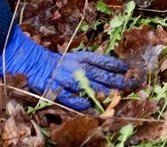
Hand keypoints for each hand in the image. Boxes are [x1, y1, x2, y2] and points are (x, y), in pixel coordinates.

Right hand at [0, 27, 128, 110]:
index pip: (104, 61)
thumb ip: (93, 63)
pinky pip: (74, 100)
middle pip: (102, 75)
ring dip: (105, 93)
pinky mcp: (60, 92)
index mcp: (83, 58)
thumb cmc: (59, 61)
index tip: (130, 69)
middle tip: (132, 84)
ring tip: (117, 97)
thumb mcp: (77, 57)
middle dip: (118, 81)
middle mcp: (78, 68)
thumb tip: (115, 69)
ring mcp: (69, 80)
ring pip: (90, 88)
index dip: (118, 65)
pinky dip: (83, 104)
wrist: (35, 64)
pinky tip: (93, 108)